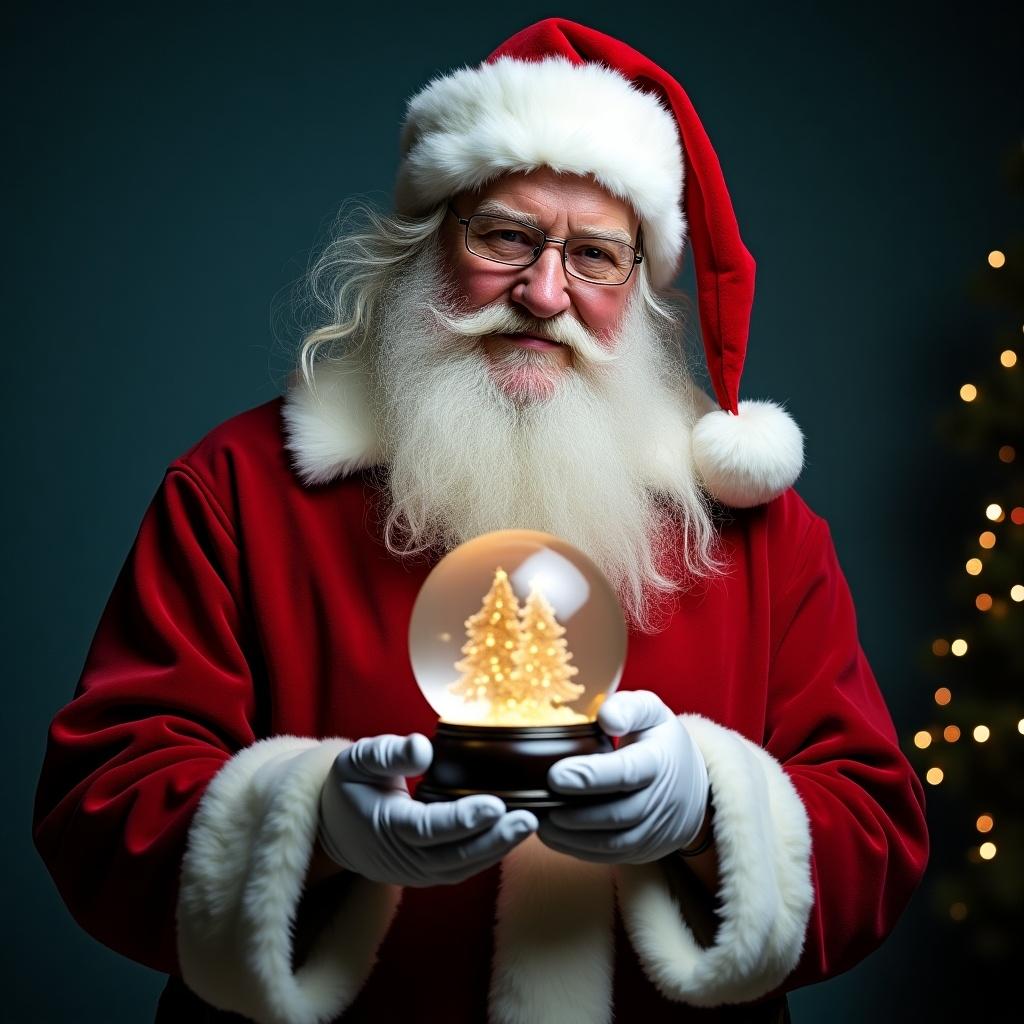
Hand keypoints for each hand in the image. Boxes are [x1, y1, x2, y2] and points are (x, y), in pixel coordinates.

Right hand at [318, 732, 537, 885]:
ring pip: (461, 867)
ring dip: (496, 849)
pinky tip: (512, 834)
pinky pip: (461, 868)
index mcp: (383, 825)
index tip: (494, 806)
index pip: (426, 828)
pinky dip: (488, 854)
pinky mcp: (427, 873)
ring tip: (529, 825)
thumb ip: (387, 753)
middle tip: (528, 820)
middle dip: (493, 840)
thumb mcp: (357, 759)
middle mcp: (401, 856)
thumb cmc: (351, 785)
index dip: (461, 820)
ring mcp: (415, 871)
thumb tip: (423, 749)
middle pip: (452, 856)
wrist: (335, 826)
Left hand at [538, 690, 708, 863]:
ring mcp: (656, 831)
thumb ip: (628, 708)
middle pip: (618, 814)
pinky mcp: (645, 851)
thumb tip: (607, 719)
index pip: (627, 772)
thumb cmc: (659, 740)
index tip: (554, 775)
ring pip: (613, 843)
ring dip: (573, 836)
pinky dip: (579, 849)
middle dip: (576, 813)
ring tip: (540, 821)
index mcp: (660, 760)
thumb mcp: (650, 711)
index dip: (591, 777)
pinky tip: (553, 835)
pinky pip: (610, 857)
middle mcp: (662, 800)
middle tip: (539, 804)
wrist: (693, 784)